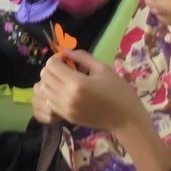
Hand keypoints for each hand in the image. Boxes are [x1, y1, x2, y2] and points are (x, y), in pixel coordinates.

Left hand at [33, 49, 148, 132]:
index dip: (56, 59)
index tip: (65, 59)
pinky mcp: (66, 117)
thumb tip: (65, 50)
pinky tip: (66, 92)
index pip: (51, 65)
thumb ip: (82, 57)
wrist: (126, 119)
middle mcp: (67, 97)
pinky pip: (49, 102)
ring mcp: (65, 109)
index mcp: (77, 83)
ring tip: (65, 80)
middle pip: (45, 77)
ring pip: (44, 90)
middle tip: (64, 68)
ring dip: (50, 81)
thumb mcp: (103, 68)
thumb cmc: (119, 91)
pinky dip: (53, 94)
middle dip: (51, 69)